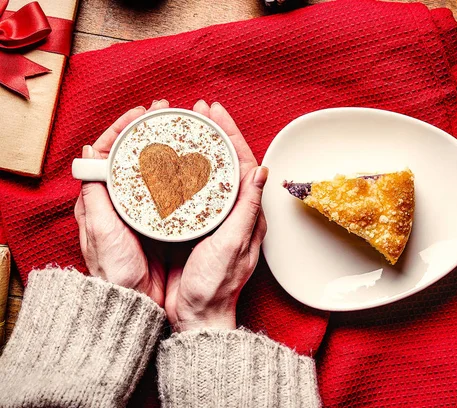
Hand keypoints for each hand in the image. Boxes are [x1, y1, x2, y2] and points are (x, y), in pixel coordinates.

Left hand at [74, 99, 169, 305]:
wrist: (134, 300)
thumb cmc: (115, 269)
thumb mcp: (101, 229)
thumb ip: (95, 194)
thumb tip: (89, 153)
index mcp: (101, 199)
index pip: (111, 152)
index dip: (125, 128)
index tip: (143, 113)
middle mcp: (123, 201)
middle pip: (135, 155)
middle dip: (150, 132)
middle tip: (168, 115)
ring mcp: (144, 210)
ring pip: (155, 170)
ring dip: (167, 149)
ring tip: (182, 133)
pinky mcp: (161, 221)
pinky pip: (171, 191)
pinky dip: (180, 175)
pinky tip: (192, 166)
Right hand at [164, 101, 267, 330]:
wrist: (199, 314)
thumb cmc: (216, 285)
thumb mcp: (234, 243)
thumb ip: (247, 208)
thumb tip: (261, 171)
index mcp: (248, 214)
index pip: (244, 163)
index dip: (231, 134)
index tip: (216, 113)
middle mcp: (235, 212)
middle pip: (228, 163)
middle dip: (216, 134)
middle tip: (200, 112)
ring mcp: (217, 218)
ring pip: (212, 173)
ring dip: (202, 147)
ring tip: (188, 127)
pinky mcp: (199, 226)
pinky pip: (196, 190)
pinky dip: (187, 171)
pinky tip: (175, 161)